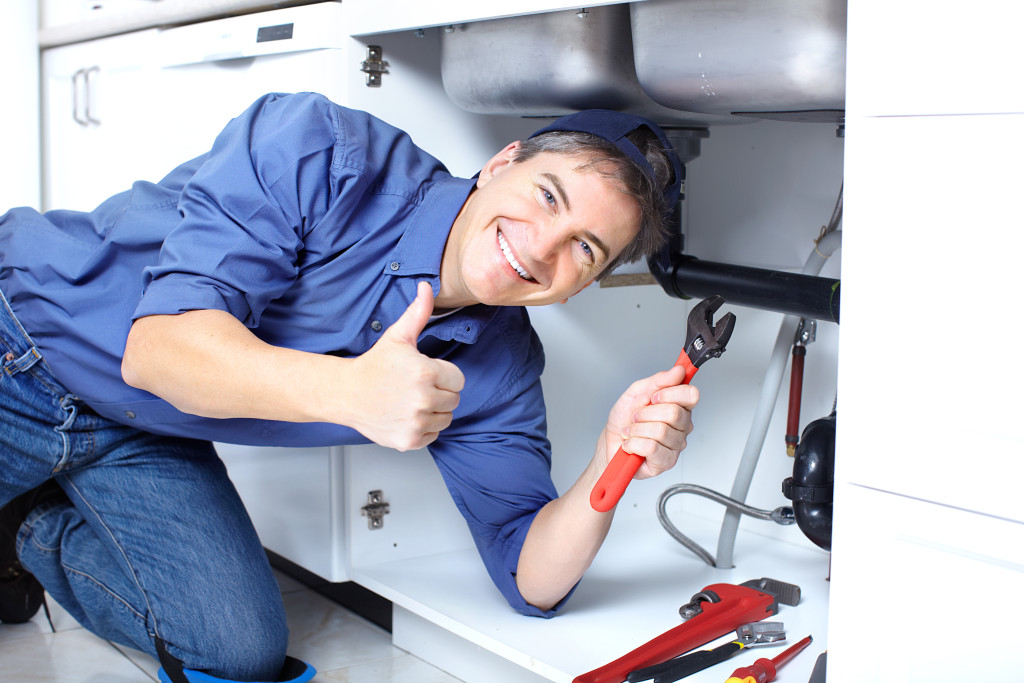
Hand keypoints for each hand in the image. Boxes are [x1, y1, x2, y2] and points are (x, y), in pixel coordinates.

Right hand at [347, 281, 464, 449]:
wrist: (346, 394)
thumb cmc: (374, 366)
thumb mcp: (398, 337)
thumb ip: (418, 313)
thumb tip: (427, 287)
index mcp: (425, 373)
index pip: (458, 379)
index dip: (444, 375)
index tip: (425, 373)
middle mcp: (423, 399)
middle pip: (454, 399)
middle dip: (440, 392)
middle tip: (416, 387)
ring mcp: (416, 422)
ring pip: (446, 418)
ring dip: (434, 411)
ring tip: (411, 400)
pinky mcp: (409, 440)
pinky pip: (433, 435)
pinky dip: (423, 428)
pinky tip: (406, 415)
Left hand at [599, 365, 698, 478]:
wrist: (610, 443)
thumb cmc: (624, 420)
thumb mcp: (636, 393)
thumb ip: (658, 381)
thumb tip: (678, 371)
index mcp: (679, 406)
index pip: (691, 395)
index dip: (671, 393)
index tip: (653, 396)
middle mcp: (682, 426)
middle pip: (674, 413)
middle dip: (646, 413)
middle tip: (636, 417)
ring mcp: (676, 445)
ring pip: (661, 430)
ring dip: (637, 429)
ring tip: (631, 431)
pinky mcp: (666, 461)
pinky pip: (652, 447)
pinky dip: (634, 443)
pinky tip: (631, 444)